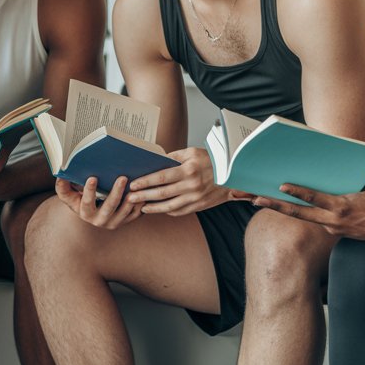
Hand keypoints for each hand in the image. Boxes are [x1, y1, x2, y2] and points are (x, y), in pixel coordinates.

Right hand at [55, 177, 141, 229]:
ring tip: (136, 186)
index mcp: (85, 213)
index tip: (92, 177)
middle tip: (122, 177)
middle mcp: (99, 221)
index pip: (87, 202)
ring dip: (131, 200)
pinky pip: (135, 214)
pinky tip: (143, 193)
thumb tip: (60, 174)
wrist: (91, 213)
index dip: (89, 191)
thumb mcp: (69, 196)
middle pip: (109, 207)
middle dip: (116, 192)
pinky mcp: (125, 221)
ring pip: (124, 212)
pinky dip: (140, 205)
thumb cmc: (79, 200)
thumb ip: (63, 186)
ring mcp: (114, 222)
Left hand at [125, 147, 241, 216]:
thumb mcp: (192, 152)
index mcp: (188, 170)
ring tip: (141, 207)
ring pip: (169, 206)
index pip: (161, 177)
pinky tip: (158, 209)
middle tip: (130, 198)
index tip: (133, 184)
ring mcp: (196, 198)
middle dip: (143, 196)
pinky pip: (179, 211)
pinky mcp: (199, 206)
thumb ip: (173, 157)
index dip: (145, 182)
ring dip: (153, 208)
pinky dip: (167, 211)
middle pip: (162, 193)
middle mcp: (191, 186)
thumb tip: (156, 161)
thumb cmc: (212, 160)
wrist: (234, 174)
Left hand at [250, 169, 364, 244]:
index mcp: (342, 208)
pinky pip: (315, 220)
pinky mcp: (334, 232)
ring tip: (260, 200)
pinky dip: (301, 212)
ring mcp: (332, 229)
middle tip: (254, 199)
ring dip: (282, 209)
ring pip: (302, 218)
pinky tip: (288, 203)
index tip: (280, 185)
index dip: (297, 193)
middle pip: (297, 214)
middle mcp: (332, 221)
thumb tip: (362, 148)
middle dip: (275, 206)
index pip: (314, 199)